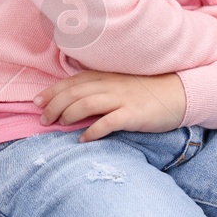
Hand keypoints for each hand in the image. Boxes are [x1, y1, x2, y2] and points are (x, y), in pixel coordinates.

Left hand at [33, 70, 186, 141]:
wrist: (179, 94)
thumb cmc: (146, 91)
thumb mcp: (119, 84)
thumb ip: (98, 89)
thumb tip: (72, 102)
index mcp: (105, 76)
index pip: (72, 82)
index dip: (52, 91)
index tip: (36, 102)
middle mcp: (110, 85)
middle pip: (74, 92)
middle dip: (54, 105)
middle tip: (43, 119)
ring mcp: (122, 99)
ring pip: (86, 103)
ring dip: (68, 115)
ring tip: (58, 125)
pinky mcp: (134, 114)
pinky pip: (109, 122)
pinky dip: (93, 131)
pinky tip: (83, 139)